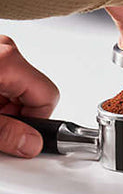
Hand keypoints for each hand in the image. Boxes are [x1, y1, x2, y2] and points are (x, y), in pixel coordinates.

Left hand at [0, 36, 59, 157]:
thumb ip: (7, 133)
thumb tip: (31, 144)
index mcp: (10, 61)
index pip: (48, 97)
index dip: (35, 121)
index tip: (18, 134)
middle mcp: (7, 49)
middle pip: (34, 90)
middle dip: (16, 113)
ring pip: (19, 84)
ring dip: (4, 104)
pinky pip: (6, 75)